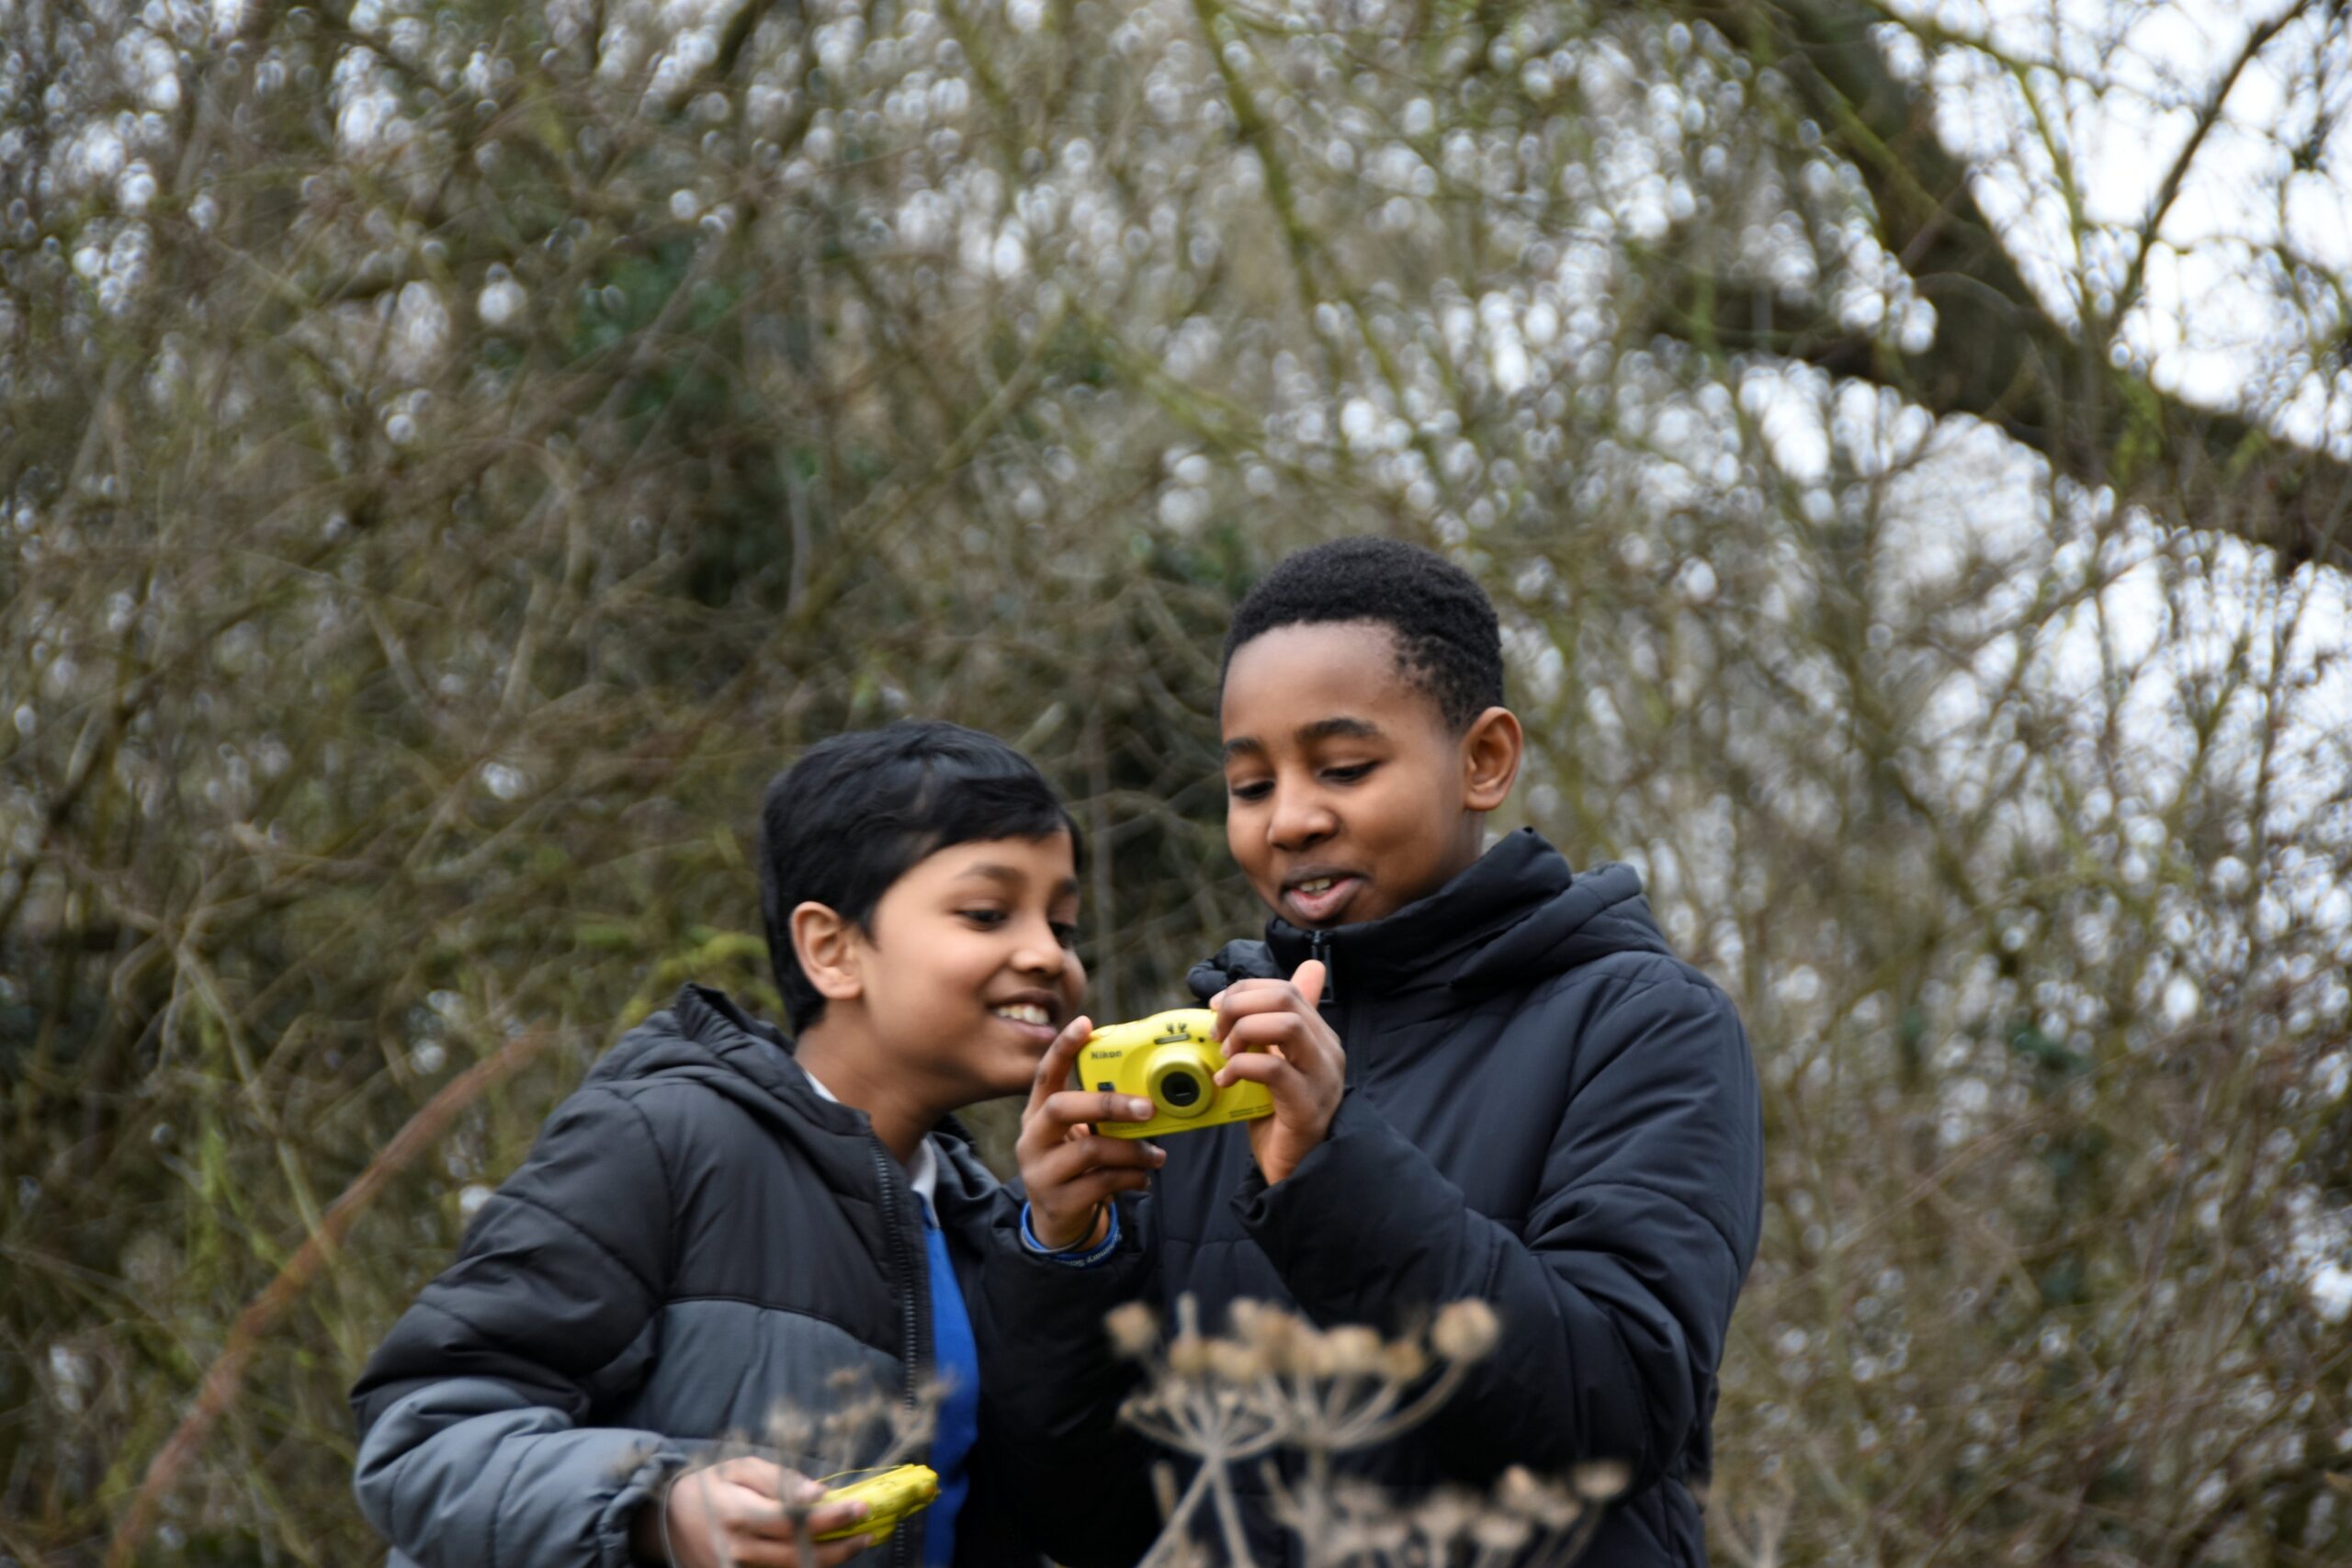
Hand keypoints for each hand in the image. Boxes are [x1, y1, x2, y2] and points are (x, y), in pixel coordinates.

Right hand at [632, 1457, 873, 1566]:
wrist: (669, 1521)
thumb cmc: (711, 1486)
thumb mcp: (741, 1468)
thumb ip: (780, 1479)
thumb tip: (818, 1494)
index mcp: (738, 1513)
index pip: (795, 1520)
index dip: (831, 1517)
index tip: (861, 1507)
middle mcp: (738, 1549)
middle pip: (800, 1553)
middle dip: (840, 1543)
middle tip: (868, 1530)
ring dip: (830, 1560)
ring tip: (855, 1543)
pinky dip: (807, 1567)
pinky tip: (827, 1555)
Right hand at [1015, 1014, 1165, 1249]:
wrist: (1056, 1223)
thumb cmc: (1075, 1167)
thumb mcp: (1078, 1136)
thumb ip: (1100, 1116)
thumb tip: (1151, 1095)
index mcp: (1038, 1114)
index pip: (1045, 1074)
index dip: (1063, 1048)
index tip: (1085, 1023)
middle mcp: (1033, 1139)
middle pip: (1062, 1108)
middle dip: (1108, 1104)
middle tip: (1148, 1108)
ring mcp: (1041, 1172)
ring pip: (1090, 1150)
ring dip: (1132, 1150)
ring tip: (1157, 1155)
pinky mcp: (1058, 1202)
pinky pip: (1101, 1183)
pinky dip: (1131, 1178)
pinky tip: (1143, 1178)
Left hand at [1210, 959, 1343, 1185]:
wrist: (1297, 1171)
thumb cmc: (1282, 1118)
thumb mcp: (1276, 1065)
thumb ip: (1272, 1030)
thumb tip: (1280, 987)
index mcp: (1320, 1037)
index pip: (1287, 989)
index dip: (1245, 990)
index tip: (1216, 1007)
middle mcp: (1327, 1052)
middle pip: (1286, 999)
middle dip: (1240, 1006)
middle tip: (1217, 1032)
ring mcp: (1321, 1078)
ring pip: (1287, 1025)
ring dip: (1244, 1032)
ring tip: (1226, 1054)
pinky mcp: (1307, 1106)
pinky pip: (1274, 1069)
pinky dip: (1242, 1067)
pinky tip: (1226, 1081)